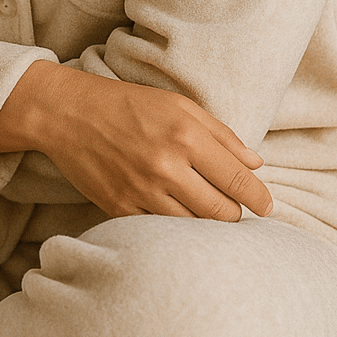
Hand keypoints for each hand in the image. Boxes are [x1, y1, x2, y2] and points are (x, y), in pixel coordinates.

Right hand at [0, 61, 271, 220]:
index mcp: (186, 136)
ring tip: (208, 214)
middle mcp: (167, 166)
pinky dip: (175, 229)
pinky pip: (161, 232)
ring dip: (206, 224)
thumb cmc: (129, 104)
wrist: (69, 114)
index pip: (238, 181)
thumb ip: (221, 135)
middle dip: (235, 214)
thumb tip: (256, 164)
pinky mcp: (121, 209)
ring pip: (194, 228)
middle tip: (235, 209)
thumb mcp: (179, 105)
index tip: (267, 206)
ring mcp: (142, 191)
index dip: (259, 199)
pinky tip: (178, 217)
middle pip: (222, 213)